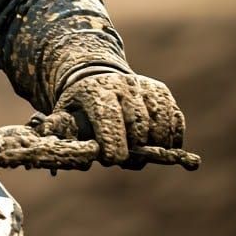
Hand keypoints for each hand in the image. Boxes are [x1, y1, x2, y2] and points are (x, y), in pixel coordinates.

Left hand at [39, 72, 184, 165]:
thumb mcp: (64, 114)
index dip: (113, 143)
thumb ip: (61, 133)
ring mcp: (144, 87)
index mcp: (96, 90)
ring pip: (159, 128)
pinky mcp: (161, 92)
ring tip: (136, 151)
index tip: (112, 159)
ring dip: (153, 148)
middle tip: (121, 158)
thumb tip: (60, 154)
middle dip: (132, 150)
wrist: (96, 77)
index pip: (109, 118)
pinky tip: (157, 145)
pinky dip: (171, 140)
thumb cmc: (79, 106)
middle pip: (138, 127)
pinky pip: (175, 122)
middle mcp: (123, 84)